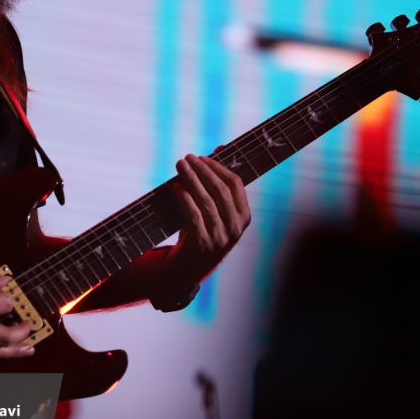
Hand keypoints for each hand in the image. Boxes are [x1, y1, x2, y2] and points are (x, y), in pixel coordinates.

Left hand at [165, 152, 251, 292]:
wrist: (186, 271)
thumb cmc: (199, 233)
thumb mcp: (212, 209)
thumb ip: (217, 181)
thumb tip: (220, 147)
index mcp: (243, 217)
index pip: (236, 184)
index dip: (218, 167)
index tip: (201, 157)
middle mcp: (235, 228)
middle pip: (220, 190)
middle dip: (202, 170)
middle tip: (186, 157)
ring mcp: (220, 238)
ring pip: (206, 201)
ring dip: (191, 179)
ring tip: (179, 166)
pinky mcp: (202, 245)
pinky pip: (193, 216)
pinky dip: (184, 199)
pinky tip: (176, 187)